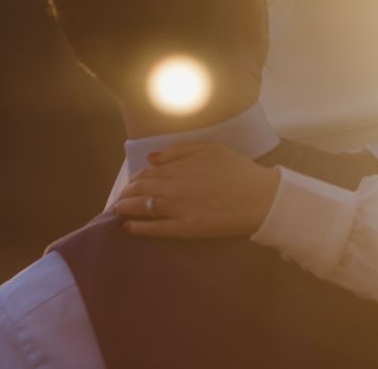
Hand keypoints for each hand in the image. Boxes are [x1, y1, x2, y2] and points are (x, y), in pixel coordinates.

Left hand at [114, 142, 279, 238]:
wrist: (259, 197)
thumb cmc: (238, 170)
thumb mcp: (210, 149)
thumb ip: (178, 151)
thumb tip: (151, 158)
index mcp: (180, 167)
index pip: (147, 173)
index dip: (135, 179)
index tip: (130, 184)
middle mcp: (174, 187)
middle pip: (140, 189)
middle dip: (126, 193)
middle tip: (120, 198)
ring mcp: (178, 209)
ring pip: (143, 207)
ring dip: (126, 208)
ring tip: (117, 210)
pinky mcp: (186, 229)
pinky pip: (156, 228)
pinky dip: (139, 228)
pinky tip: (128, 228)